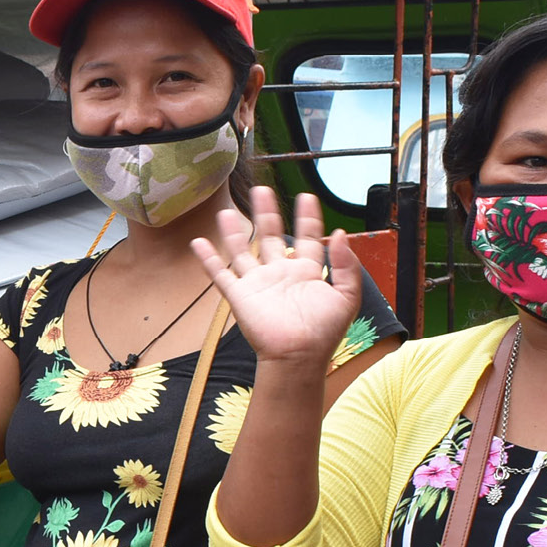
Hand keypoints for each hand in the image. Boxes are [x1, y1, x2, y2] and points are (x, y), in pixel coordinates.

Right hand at [189, 187, 362, 367]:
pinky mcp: (240, 296)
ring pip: (242, 251)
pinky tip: (199, 243)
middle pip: (270, 236)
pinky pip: (221, 274)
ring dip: (235, 231)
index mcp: (306, 272)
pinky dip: (209, 259)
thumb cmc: (324, 332)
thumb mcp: (347, 296)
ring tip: (228, 211)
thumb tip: (340, 234)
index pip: (306, 237)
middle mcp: (280, 274)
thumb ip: (347, 265)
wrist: (299, 356)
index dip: (307, 217)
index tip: (306, 197)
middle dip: (266, 212)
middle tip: (261, 190)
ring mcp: (258, 284)